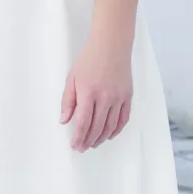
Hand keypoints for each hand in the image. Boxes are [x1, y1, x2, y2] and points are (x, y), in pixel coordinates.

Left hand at [60, 36, 132, 151]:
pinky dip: (116, 130)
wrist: (111, 45)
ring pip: (110, 126)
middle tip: (82, 148)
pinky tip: (109, 135)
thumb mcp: (72, 78)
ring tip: (93, 144)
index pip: (82, 123)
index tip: (74, 145)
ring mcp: (118, 98)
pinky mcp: (128, 96)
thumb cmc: (89, 59)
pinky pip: (123, 119)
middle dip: (88, 141)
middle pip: (96, 128)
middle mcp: (105, 98)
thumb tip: (64, 120)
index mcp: (88, 93)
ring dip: (101, 138)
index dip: (78, 137)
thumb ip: (68, 101)